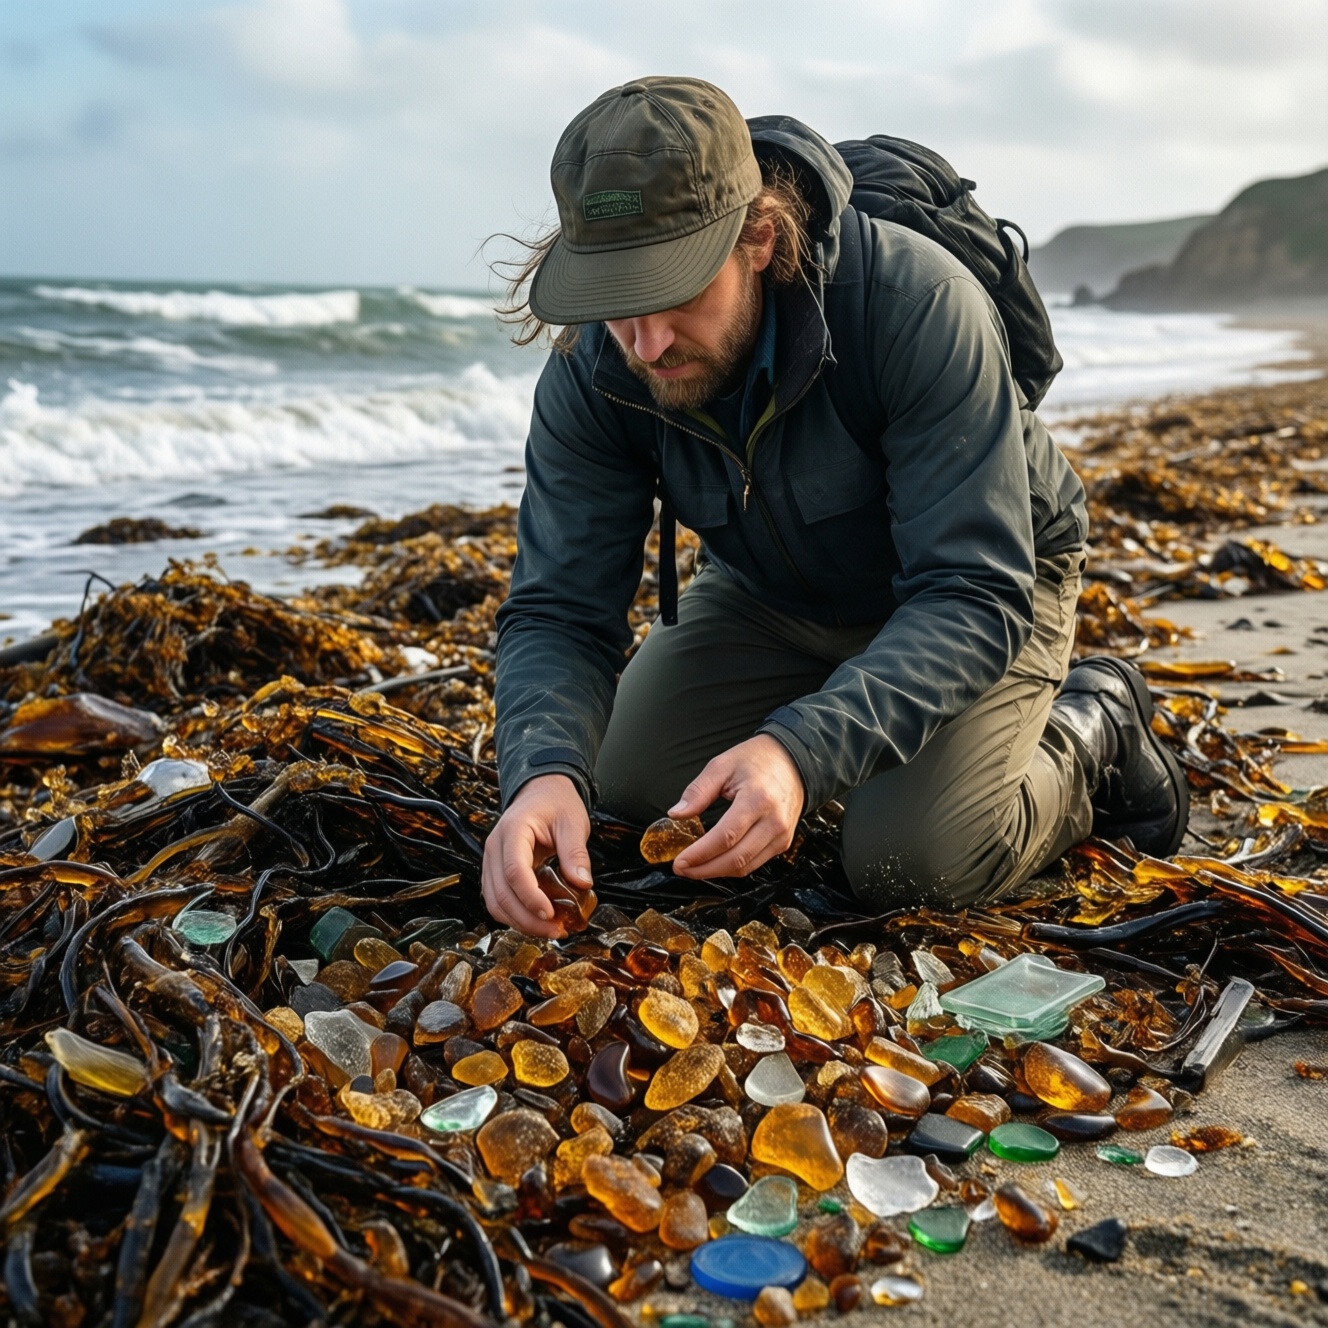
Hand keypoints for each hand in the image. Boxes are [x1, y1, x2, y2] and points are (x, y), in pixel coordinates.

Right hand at [481, 774, 591, 937]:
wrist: (541, 792)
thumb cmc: (556, 804)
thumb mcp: (573, 822)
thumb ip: (575, 852)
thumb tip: (583, 883)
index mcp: (513, 830)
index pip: (514, 870)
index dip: (530, 897)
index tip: (551, 914)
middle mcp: (495, 847)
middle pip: (501, 893)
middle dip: (527, 918)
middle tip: (557, 931)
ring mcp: (491, 861)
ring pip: (495, 902)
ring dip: (520, 922)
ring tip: (550, 930)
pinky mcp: (495, 872)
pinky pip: (498, 900)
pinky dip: (515, 915)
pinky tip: (538, 921)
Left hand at [670, 735, 804, 878]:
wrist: (793, 761)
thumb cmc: (757, 760)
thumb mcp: (722, 766)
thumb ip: (698, 792)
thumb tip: (676, 814)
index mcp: (757, 799)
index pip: (725, 837)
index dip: (700, 854)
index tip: (680, 861)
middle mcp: (774, 821)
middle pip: (736, 859)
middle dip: (705, 869)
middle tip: (682, 869)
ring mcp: (782, 834)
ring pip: (746, 867)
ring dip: (717, 872)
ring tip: (694, 868)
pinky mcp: (783, 842)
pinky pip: (755, 863)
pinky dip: (733, 867)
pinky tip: (715, 862)